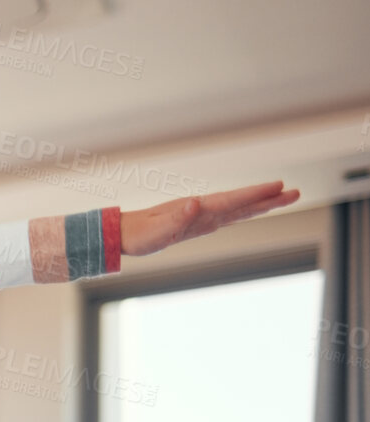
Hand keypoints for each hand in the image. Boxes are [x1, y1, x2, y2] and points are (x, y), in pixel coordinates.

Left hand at [120, 181, 298, 255]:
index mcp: (197, 210)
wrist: (124, 234)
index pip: (233, 201)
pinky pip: (226, 216)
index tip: (278, 187)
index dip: (255, 195)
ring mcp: (201, 217)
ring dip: (260, 204)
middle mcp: (202, 211)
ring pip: (237, 209)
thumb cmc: (139, 234)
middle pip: (242, 204)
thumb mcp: (157, 230)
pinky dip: (242, 211)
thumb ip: (177, 217)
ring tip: (284, 198)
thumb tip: (196, 203)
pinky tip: (252, 209)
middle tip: (296, 192)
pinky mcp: (197, 224)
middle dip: (268, 199)